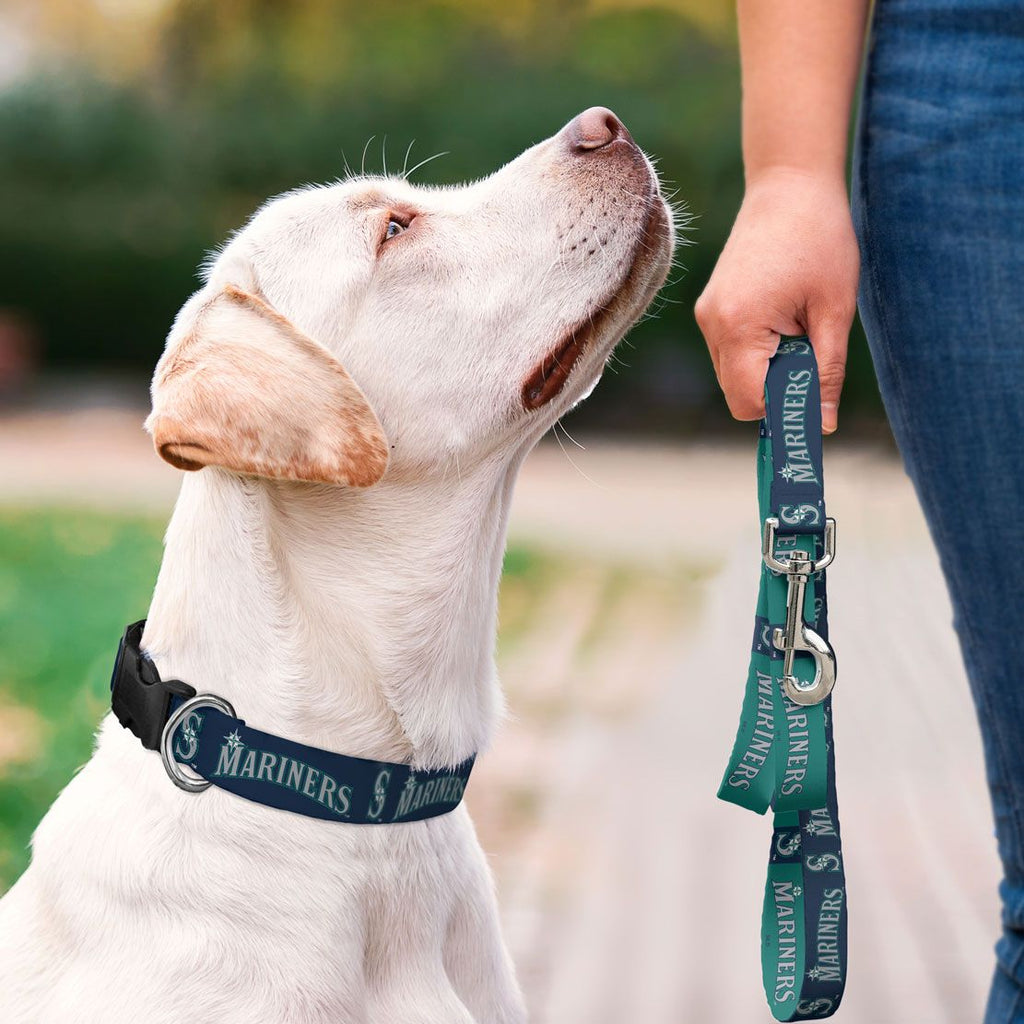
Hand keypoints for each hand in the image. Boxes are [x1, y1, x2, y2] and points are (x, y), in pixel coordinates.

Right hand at [694, 169, 859, 432]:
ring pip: (735, 378)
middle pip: (740, 396)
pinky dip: (759, 353)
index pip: (751, 402)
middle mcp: (712, 324)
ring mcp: (707, 316)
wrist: (789, 184)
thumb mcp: (834, 310)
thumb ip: (826, 372)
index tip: (817, 405)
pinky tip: (784, 318)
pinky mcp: (711, 309)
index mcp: (739, 325)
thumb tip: (822, 425)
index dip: (785, 412)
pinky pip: (732, 354)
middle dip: (778, 391)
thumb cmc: (820, 238)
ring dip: (770, 371)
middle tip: (812, 352)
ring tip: (799, 327)